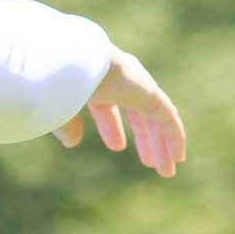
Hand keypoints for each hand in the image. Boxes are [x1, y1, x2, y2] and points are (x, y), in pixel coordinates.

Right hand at [54, 46, 186, 177]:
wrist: (71, 62)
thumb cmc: (57, 84)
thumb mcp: (60, 109)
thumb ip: (67, 124)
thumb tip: (72, 142)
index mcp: (95, 80)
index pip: (108, 105)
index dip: (111, 126)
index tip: (117, 146)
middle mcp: (120, 79)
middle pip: (138, 113)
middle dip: (143, 137)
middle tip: (147, 161)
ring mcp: (137, 85)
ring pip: (156, 119)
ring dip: (161, 145)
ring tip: (166, 171)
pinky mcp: (150, 94)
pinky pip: (167, 118)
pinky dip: (174, 138)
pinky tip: (177, 158)